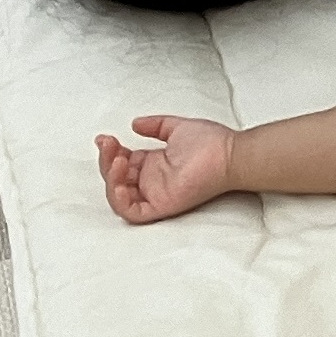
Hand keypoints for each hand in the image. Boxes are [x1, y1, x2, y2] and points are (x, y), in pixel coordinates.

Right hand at [94, 115, 240, 222]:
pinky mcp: (162, 206)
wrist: (230, 154)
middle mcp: (152, 180)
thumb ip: (156, 125)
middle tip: (109, 144)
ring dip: (110, 178)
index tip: (105, 138)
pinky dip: (119, 199)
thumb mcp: (176, 127)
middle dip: (106, 160)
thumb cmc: (213, 144)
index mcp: (154, 164)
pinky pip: (133, 212)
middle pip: (116, 178)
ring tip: (116, 159)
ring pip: (119, 196)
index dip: (109, 151)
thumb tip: (135, 124)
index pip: (122, 162)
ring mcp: (156, 194)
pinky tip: (120, 180)